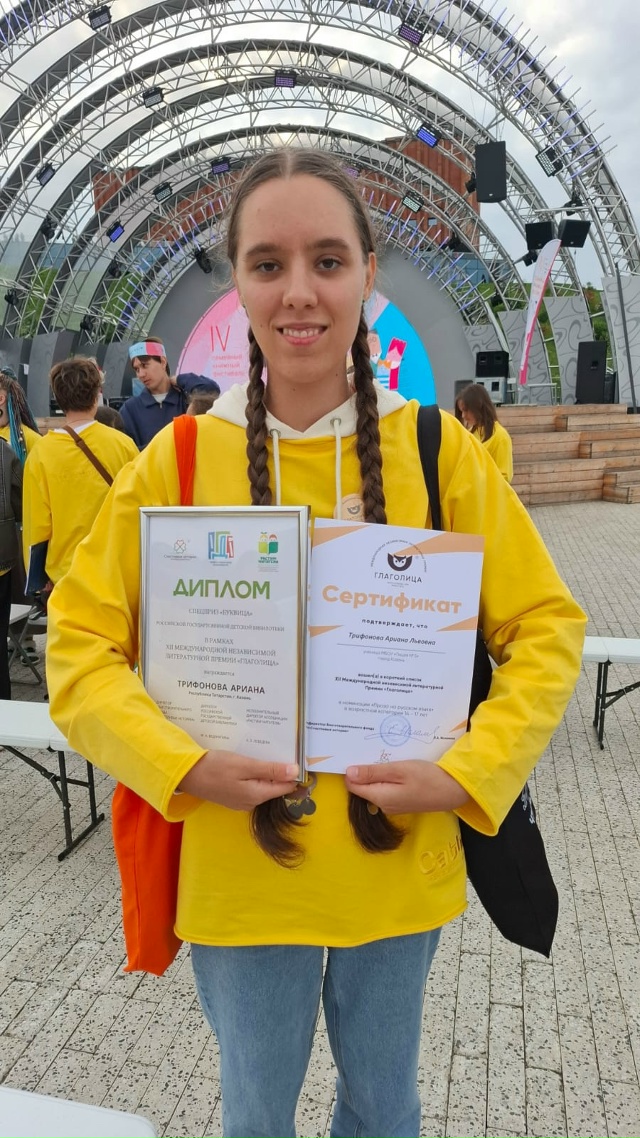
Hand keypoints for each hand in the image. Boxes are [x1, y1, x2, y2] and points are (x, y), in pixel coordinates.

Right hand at [177, 750, 298, 810]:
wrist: (186, 775)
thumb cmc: (215, 768)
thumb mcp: (244, 765)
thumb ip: (270, 770)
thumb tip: (296, 772)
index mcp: (257, 795)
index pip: (286, 786)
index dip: (293, 772)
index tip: (295, 754)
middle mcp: (252, 802)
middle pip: (275, 786)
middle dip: (279, 770)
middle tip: (279, 747)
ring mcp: (241, 801)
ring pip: (263, 785)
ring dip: (266, 771)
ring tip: (265, 752)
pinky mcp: (233, 796)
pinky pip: (251, 785)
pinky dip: (254, 774)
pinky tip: (250, 762)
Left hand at [345, 761, 469, 814]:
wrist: (454, 791)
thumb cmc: (428, 778)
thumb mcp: (399, 770)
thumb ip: (373, 772)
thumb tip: (348, 773)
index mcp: (380, 797)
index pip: (353, 785)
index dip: (352, 769)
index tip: (357, 753)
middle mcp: (383, 805)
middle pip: (363, 786)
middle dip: (365, 769)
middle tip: (374, 750)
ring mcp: (393, 806)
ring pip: (375, 786)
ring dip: (377, 772)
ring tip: (386, 754)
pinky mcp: (402, 802)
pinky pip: (386, 789)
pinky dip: (388, 777)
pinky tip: (396, 766)